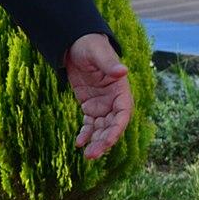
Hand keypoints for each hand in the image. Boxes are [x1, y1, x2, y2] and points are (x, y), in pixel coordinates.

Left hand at [65, 33, 133, 159]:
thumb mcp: (98, 53)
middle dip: (104, 141)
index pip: (123, 114)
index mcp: (121, 91)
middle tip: (92, 155)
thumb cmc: (90, 46)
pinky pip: (89, 124)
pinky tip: (78, 143)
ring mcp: (102, 105)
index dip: (116, 128)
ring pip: (101, 129)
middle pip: (112, 126)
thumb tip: (123, 71)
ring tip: (86, 155)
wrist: (75, 44)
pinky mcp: (89, 106)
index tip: (107, 140)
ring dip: (95, 142)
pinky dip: (85, 134)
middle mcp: (114, 101)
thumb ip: (109, 64)